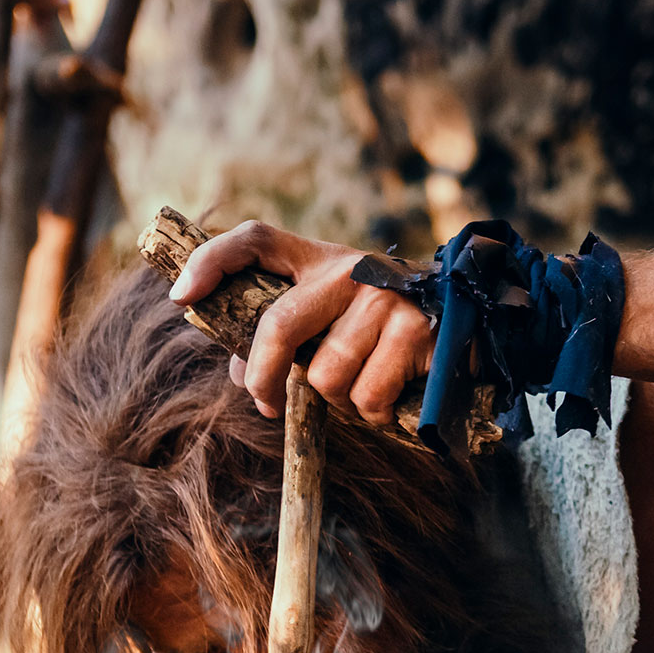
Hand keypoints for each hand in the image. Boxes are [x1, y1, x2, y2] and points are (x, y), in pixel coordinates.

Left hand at [167, 220, 432, 422]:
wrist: (473, 314)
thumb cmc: (382, 322)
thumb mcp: (332, 313)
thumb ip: (286, 334)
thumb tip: (238, 376)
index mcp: (319, 258)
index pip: (254, 240)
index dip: (211, 262)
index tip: (180, 296)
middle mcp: (348, 270)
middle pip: (278, 325)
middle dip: (262, 376)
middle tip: (264, 402)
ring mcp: (383, 300)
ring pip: (326, 376)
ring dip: (337, 400)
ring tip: (359, 386)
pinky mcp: (417, 332)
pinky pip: (369, 396)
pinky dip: (373, 412)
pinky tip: (390, 394)